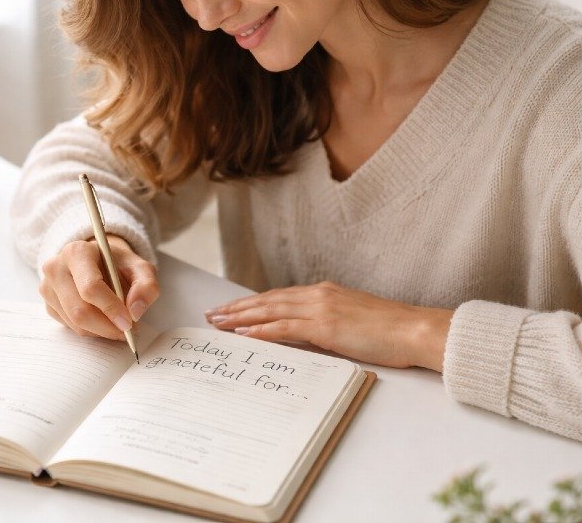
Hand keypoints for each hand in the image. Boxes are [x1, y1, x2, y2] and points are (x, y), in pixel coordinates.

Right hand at [39, 235, 158, 339]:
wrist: (98, 261)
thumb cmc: (117, 265)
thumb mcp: (140, 268)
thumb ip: (146, 286)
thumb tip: (135, 312)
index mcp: (77, 252)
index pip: (90, 287)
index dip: (111, 308)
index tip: (128, 323)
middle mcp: (56, 268)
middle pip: (80, 310)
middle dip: (107, 327)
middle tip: (127, 331)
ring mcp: (48, 288)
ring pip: (75, 323)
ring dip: (101, 331)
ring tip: (118, 324)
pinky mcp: (48, 305)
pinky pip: (70, 327)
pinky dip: (91, 330)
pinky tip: (102, 320)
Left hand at [204, 281, 452, 370]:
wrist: (415, 330)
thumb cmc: (391, 331)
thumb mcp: (353, 322)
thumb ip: (328, 323)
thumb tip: (307, 335)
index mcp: (325, 293)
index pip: (279, 297)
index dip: (253, 303)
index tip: (232, 309)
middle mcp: (318, 295)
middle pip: (268, 300)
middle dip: (238, 307)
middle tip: (213, 314)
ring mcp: (320, 308)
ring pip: (270, 310)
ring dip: (241, 316)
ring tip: (219, 322)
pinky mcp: (325, 325)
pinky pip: (284, 327)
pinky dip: (261, 329)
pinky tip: (244, 333)